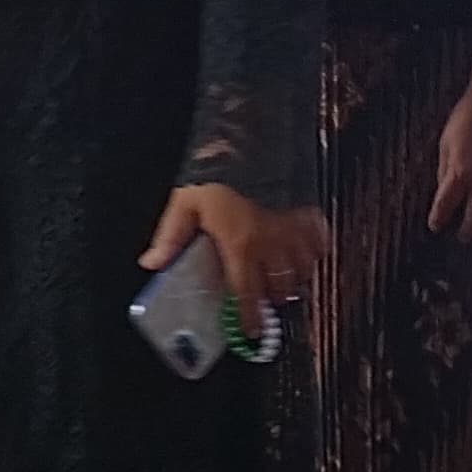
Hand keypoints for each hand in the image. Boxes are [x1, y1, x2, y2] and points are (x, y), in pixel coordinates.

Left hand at [141, 182, 326, 323]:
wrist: (248, 140)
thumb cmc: (215, 172)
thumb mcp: (184, 203)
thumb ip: (170, 236)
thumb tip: (152, 262)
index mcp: (240, 245)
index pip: (246, 293)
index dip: (250, 317)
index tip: (252, 331)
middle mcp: (269, 243)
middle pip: (278, 286)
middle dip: (271, 298)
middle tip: (263, 300)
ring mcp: (291, 228)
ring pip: (302, 269)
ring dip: (293, 279)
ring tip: (282, 280)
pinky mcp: (305, 212)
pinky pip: (319, 241)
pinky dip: (315, 251)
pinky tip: (307, 253)